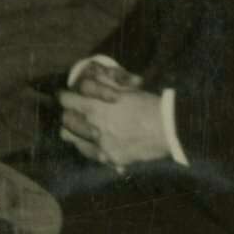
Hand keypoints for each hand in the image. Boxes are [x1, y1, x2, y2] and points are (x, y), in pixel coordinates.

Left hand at [58, 76, 180, 171]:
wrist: (168, 129)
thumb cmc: (148, 104)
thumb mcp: (124, 88)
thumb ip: (102, 82)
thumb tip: (87, 75)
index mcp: (94, 106)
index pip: (65, 99)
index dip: (66, 95)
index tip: (67, 95)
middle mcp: (92, 126)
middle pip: (65, 119)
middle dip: (69, 112)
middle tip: (75, 111)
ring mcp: (100, 144)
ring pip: (70, 137)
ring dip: (74, 130)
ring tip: (80, 127)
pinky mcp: (109, 158)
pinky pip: (87, 153)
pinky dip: (87, 146)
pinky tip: (93, 142)